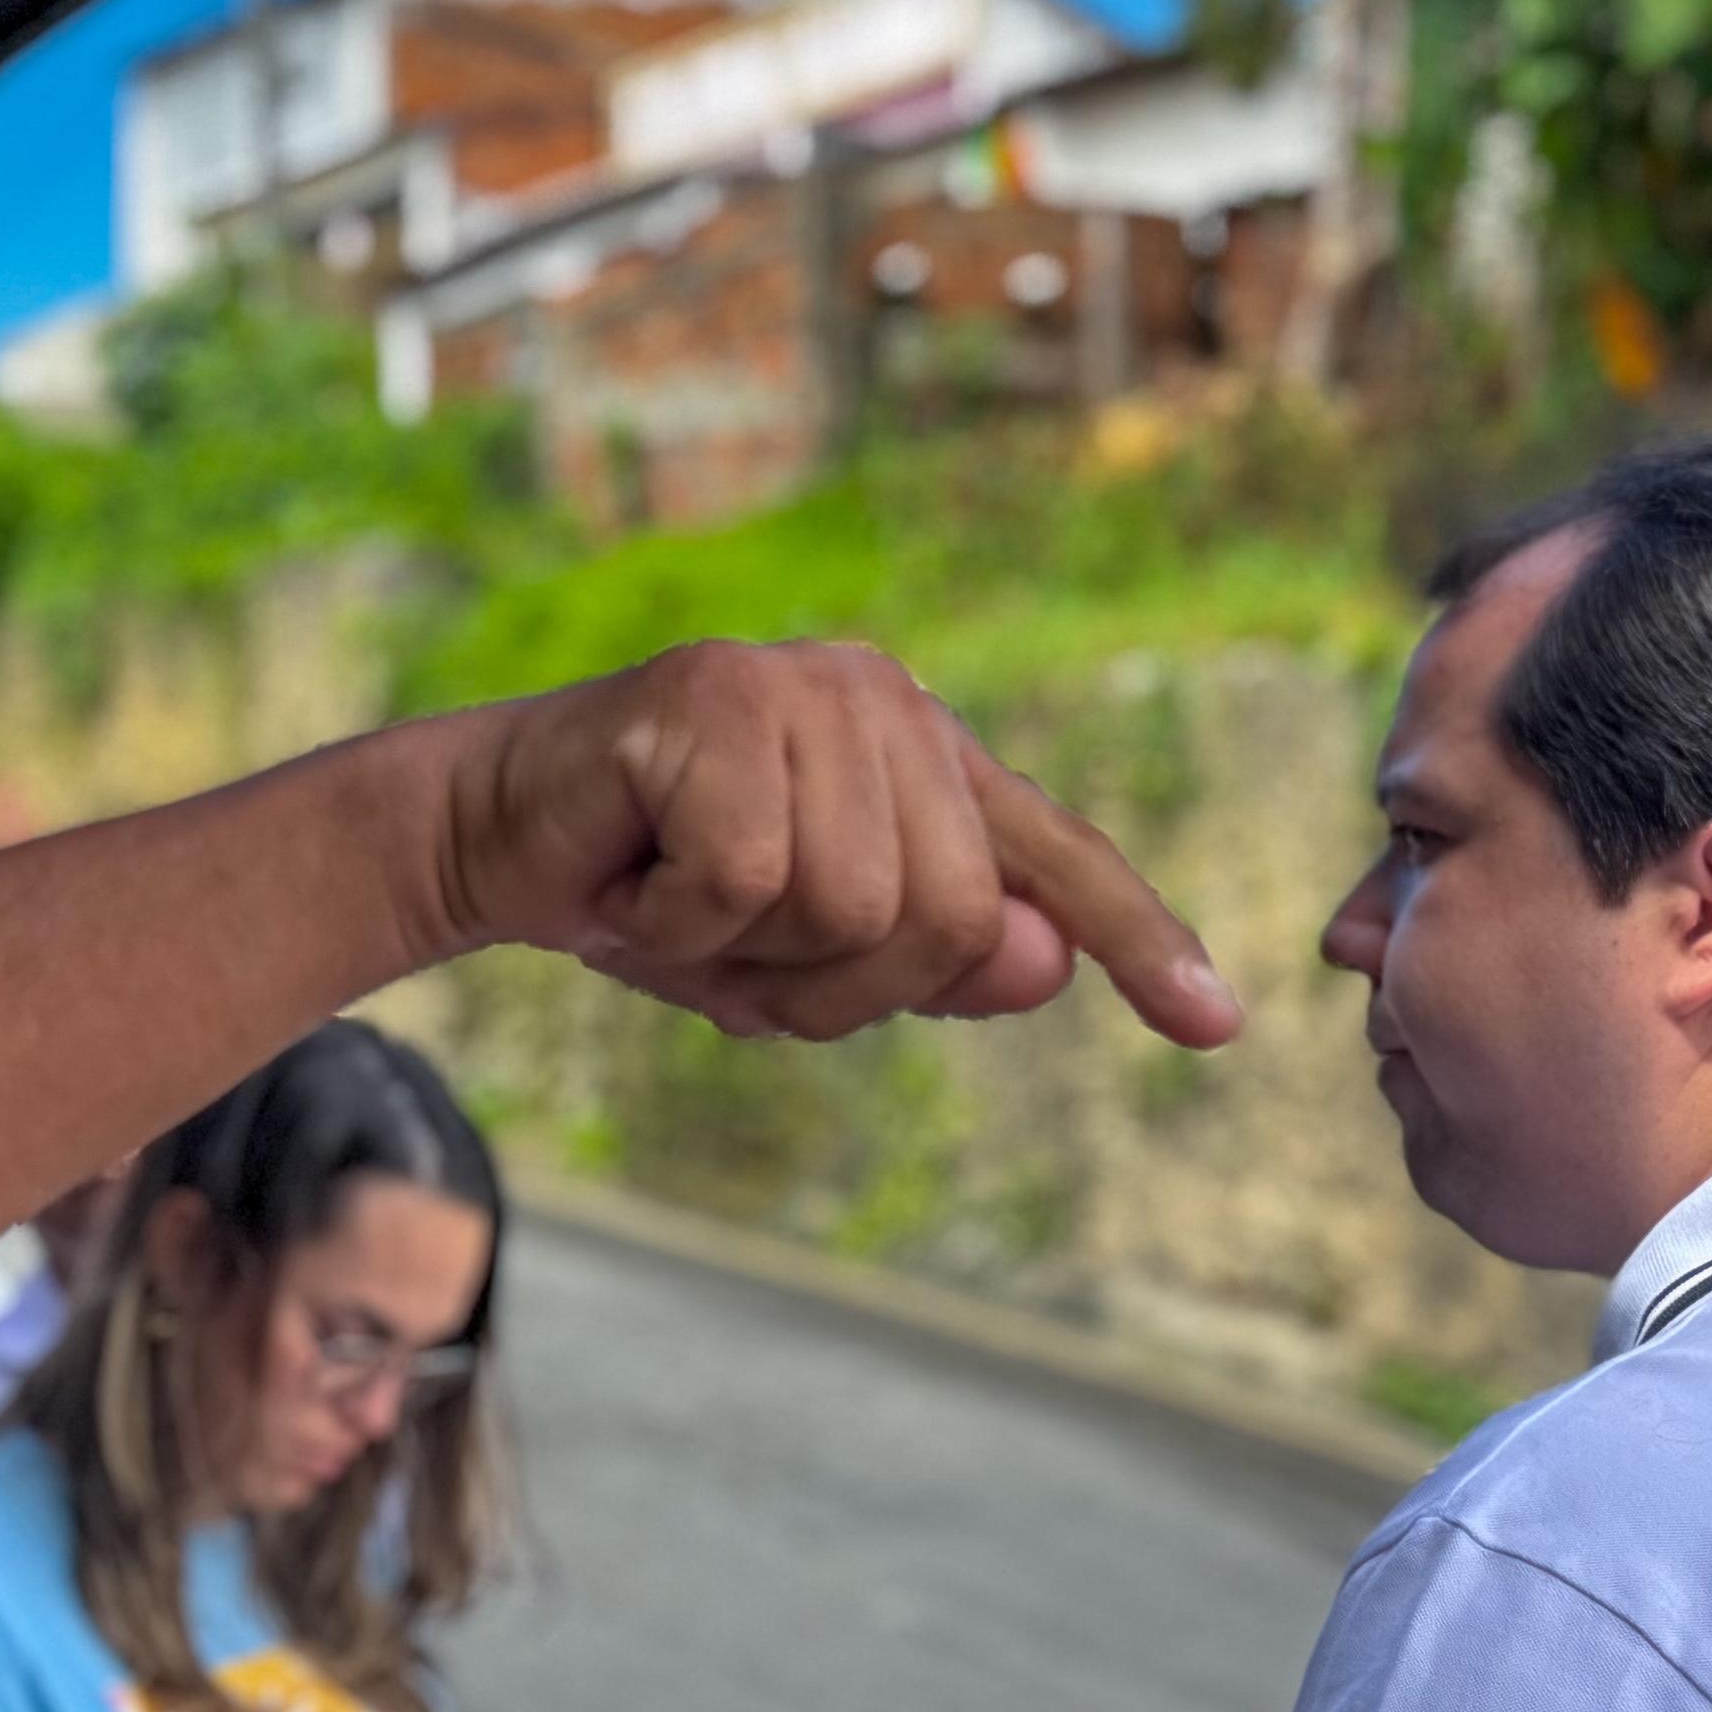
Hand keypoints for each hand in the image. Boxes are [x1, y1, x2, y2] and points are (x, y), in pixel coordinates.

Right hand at [432, 640, 1242, 1048]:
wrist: (494, 834)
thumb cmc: (656, 893)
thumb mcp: (804, 959)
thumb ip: (927, 964)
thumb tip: (1039, 963)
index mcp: (924, 757)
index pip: (1052, 859)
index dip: (1138, 941)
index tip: (1218, 1024)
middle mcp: (883, 700)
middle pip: (946, 917)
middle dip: (837, 982)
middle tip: (735, 949)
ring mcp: (805, 688)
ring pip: (852, 905)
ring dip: (749, 953)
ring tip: (678, 907)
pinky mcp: (717, 699)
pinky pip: (749, 878)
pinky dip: (679, 922)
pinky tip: (633, 881)